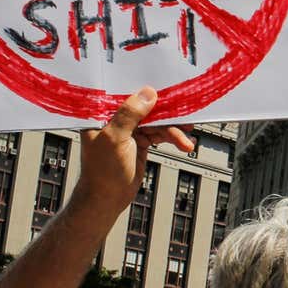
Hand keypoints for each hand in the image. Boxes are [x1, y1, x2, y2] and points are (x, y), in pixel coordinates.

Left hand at [75, 87, 193, 212]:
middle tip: (185, 114)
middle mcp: (115, 120)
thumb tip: (147, 93)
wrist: (107, 199)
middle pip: (145, 108)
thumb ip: (129, 114)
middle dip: (166, 113)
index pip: (125, 94)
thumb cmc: (101, 172)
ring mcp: (129, 131)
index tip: (165, 88)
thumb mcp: (114, 138)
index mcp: (101, 115)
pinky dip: (172, 138)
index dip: (145, 90)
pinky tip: (183, 144)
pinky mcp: (140, 141)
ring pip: (156, 122)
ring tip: (186, 139)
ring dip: (173, 130)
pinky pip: (159, 134)